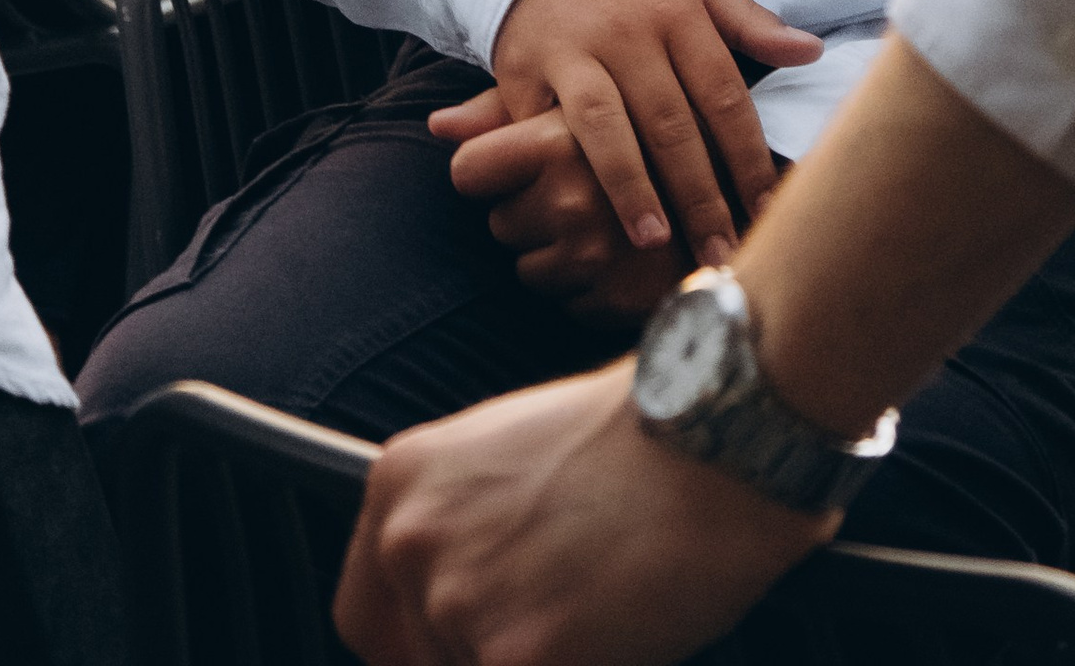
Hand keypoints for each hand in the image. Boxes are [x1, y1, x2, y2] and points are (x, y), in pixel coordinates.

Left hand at [335, 364, 826, 665]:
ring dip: (535, 659)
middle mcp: (409, 541)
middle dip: (480, 654)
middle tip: (550, 627)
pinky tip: (617, 638)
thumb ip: (464, 527)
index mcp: (400, 483)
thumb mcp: (509, 457)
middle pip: (417, 661)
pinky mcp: (515, 659)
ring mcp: (457, 602)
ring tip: (600, 614)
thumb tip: (459, 604)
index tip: (456, 653)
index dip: (414, 648)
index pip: (364, 616)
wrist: (710, 431)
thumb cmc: (638, 438)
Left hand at [431, 93, 754, 317]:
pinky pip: (563, 300)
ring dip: (555, 252)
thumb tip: (435, 124)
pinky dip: (584, 286)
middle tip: (576, 194)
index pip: (470, 168)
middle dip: (528, 212)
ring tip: (602, 224)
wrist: (742, 193)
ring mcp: (598, 248)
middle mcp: (575, 189)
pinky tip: (618, 258)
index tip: (509, 170)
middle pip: (498, 219)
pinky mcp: (618, 294)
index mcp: (562, 131)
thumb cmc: (648, 137)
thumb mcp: (581, 105)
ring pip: (527, 265)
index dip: (486, 172)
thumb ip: (503, 111)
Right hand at [489, 0, 816, 264]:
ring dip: (631, 188)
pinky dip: (561, 169)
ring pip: (606, 127)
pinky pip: (542, 126)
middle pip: (671, 123)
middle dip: (699, 196)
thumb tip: (811, 52)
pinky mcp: (522, 67)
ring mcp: (572, 50)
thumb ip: (748, 22)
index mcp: (676, 11)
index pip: (724, 96)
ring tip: (653, 241)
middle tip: (720, 254)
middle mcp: (627, 31)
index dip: (749, 159)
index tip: (768, 211)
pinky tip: (579, 207)